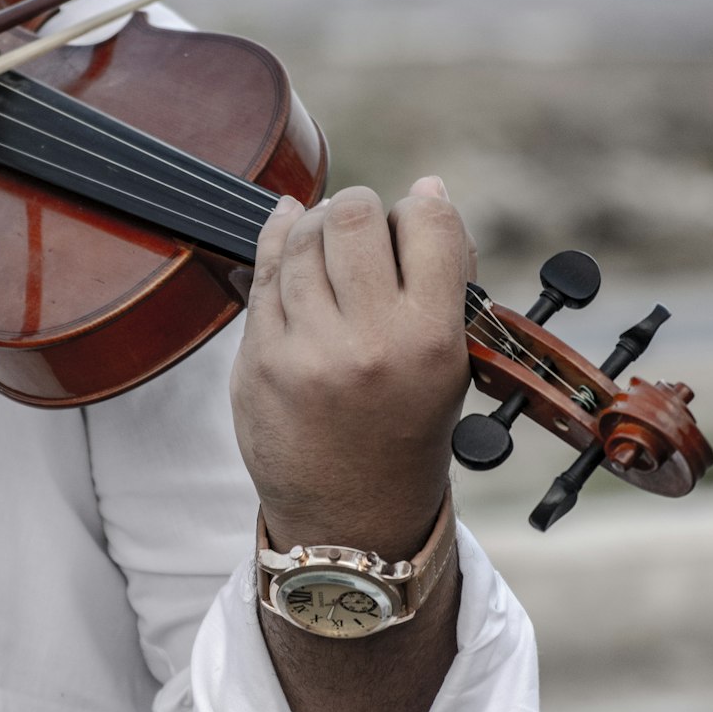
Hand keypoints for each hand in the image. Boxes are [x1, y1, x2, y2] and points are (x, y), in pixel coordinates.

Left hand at [230, 176, 472, 561]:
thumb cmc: (406, 432)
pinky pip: (265, 273)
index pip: (429, 223)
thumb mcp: (452, 364)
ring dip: (316, 223)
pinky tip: (287, 227)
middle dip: (360, 207)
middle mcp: (368, 342)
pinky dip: (277, 240)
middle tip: (363, 225)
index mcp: (430, 340)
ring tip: (328, 237)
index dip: (423, 205)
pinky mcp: (260, 360)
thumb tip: (429, 192)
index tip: (415, 216)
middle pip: (355, 216)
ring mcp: (307, 351)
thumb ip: (444, 281)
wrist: (351, 519)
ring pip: (303, 237)